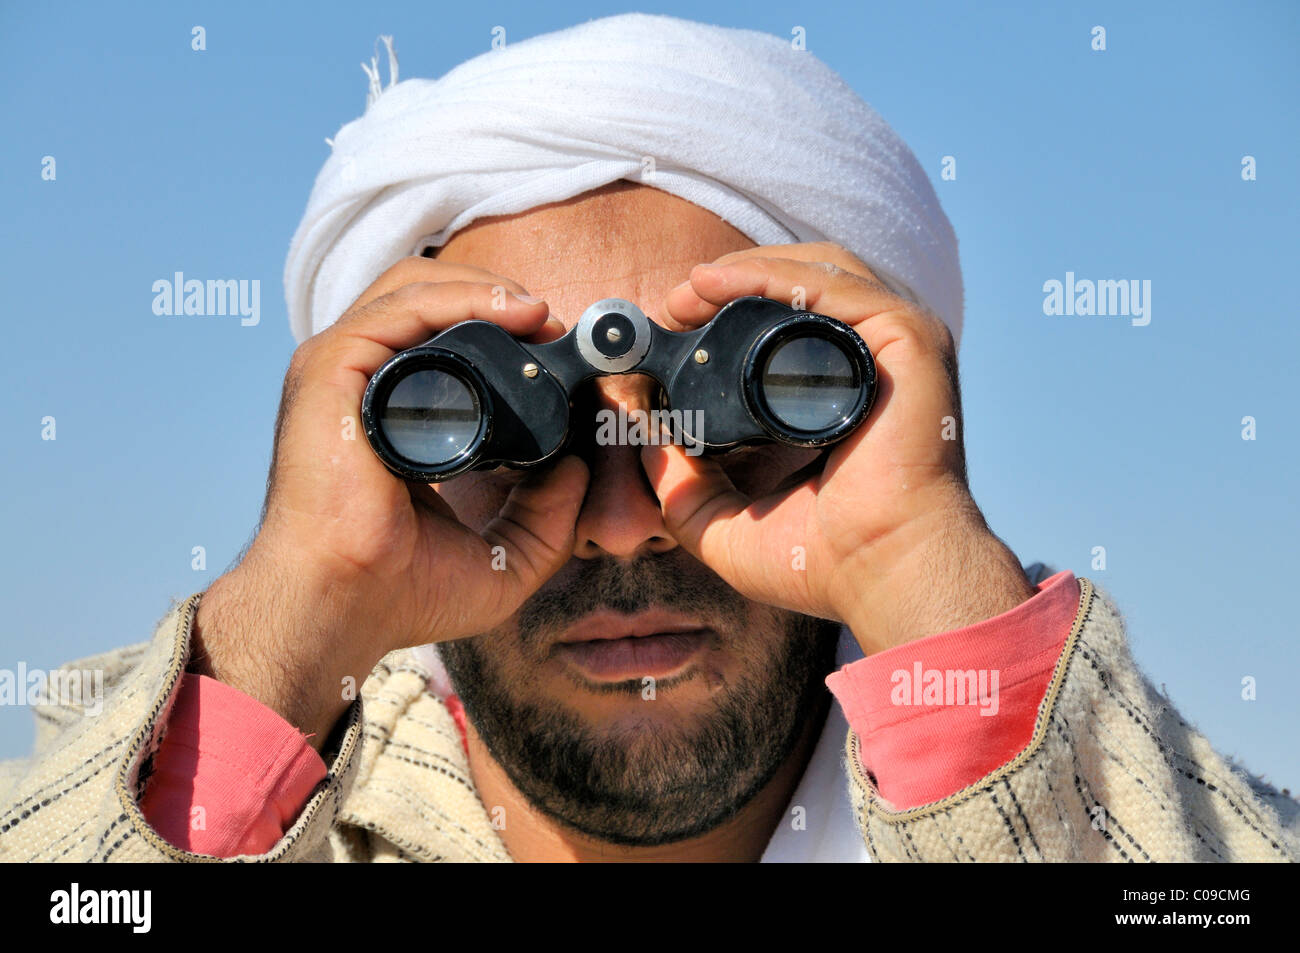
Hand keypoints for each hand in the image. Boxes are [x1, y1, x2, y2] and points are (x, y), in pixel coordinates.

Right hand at [191, 258, 588, 746]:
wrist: (343, 607)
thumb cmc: (400, 593)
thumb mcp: (503, 558)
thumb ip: (546, 517)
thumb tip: (579, 468)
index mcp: (390, 417)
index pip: (440, 342)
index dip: (499, 332)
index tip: (556, 350)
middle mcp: (361, 386)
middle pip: (426, 300)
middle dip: (494, 297)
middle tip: (552, 326)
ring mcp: (340, 372)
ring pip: (412, 288)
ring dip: (483, 289)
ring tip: (538, 314)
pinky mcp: (328, 369)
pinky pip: (398, 308)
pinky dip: (458, 298)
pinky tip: (509, 314)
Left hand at [642, 242, 1034, 655]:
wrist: (882, 574)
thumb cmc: (824, 562)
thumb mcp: (727, 523)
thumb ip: (684, 487)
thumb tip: (647, 441)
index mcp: (844, 394)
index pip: (790, 323)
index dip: (731, 312)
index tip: (673, 323)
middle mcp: (874, 362)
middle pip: (804, 285)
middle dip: (733, 282)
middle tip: (675, 301)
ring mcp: (896, 347)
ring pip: (819, 271)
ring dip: (747, 270)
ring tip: (690, 290)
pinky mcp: (909, 339)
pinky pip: (836, 284)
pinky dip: (776, 275)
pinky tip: (723, 284)